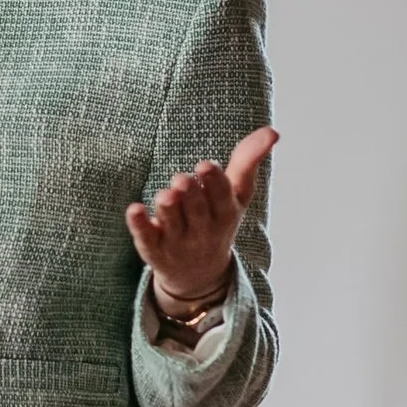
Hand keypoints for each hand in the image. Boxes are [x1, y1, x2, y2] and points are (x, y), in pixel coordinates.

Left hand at [127, 124, 276, 316]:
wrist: (198, 275)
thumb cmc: (217, 220)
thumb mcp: (237, 195)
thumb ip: (248, 161)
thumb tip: (273, 132)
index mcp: (225, 214)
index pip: (222, 198)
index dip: (214, 183)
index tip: (205, 165)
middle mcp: (202, 230)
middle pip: (196, 211)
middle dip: (190, 194)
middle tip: (182, 178)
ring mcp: (177, 242)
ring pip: (171, 223)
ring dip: (168, 208)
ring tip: (165, 195)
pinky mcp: (153, 249)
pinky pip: (145, 237)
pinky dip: (139, 224)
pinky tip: (134, 209)